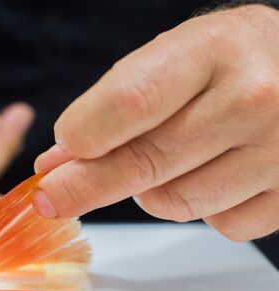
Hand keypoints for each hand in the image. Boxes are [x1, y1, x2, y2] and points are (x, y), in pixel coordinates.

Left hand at [34, 4, 278, 240]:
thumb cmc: (229, 64)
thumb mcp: (173, 61)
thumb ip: (114, 108)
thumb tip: (58, 161)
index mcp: (214, 51)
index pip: (129, 104)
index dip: (82, 138)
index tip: (55, 159)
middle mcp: (254, 100)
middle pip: (143, 164)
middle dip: (84, 187)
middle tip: (51, 198)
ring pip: (173, 203)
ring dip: (150, 192)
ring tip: (165, 162)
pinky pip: (218, 224)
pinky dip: (200, 208)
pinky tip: (211, 176)